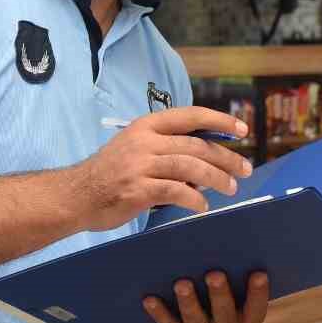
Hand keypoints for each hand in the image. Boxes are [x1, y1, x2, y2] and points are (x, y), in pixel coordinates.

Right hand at [73, 107, 251, 231]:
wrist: (76, 195)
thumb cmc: (110, 173)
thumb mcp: (136, 148)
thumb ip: (168, 149)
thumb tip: (207, 162)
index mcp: (146, 126)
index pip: (190, 116)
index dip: (220, 121)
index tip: (242, 130)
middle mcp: (145, 141)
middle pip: (197, 145)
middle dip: (226, 158)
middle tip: (245, 169)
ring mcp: (140, 165)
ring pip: (191, 167)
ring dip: (217, 178)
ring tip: (231, 188)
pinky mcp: (138, 190)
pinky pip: (176, 192)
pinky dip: (194, 199)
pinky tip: (202, 206)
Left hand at [141, 270, 269, 322]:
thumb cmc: (223, 315)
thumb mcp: (237, 308)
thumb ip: (237, 286)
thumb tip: (229, 246)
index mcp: (247, 322)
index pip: (257, 309)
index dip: (259, 293)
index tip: (259, 273)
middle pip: (224, 313)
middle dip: (219, 294)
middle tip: (214, 274)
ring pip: (195, 321)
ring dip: (188, 302)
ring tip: (182, 284)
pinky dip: (159, 313)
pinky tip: (149, 299)